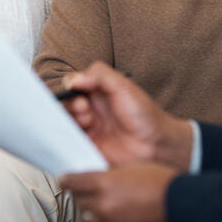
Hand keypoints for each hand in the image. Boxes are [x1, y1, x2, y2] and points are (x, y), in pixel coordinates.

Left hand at [59, 163, 177, 221]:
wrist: (178, 202)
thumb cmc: (159, 182)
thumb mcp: (129, 168)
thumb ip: (107, 174)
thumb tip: (93, 178)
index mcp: (104, 183)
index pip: (71, 182)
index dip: (67, 179)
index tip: (66, 179)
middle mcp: (102, 205)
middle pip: (77, 200)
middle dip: (80, 194)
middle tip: (86, 189)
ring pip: (86, 216)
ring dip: (90, 209)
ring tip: (101, 203)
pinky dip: (101, 221)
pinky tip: (109, 215)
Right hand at [63, 61, 192, 169]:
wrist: (155, 144)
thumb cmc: (144, 114)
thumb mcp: (123, 86)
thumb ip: (99, 76)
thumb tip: (74, 79)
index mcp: (98, 91)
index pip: (74, 85)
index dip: (72, 87)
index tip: (77, 91)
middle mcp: (92, 108)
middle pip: (67, 103)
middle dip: (72, 105)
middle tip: (85, 110)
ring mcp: (89, 127)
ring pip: (66, 121)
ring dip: (72, 120)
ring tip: (88, 122)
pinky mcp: (88, 146)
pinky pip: (70, 141)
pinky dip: (68, 137)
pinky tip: (79, 135)